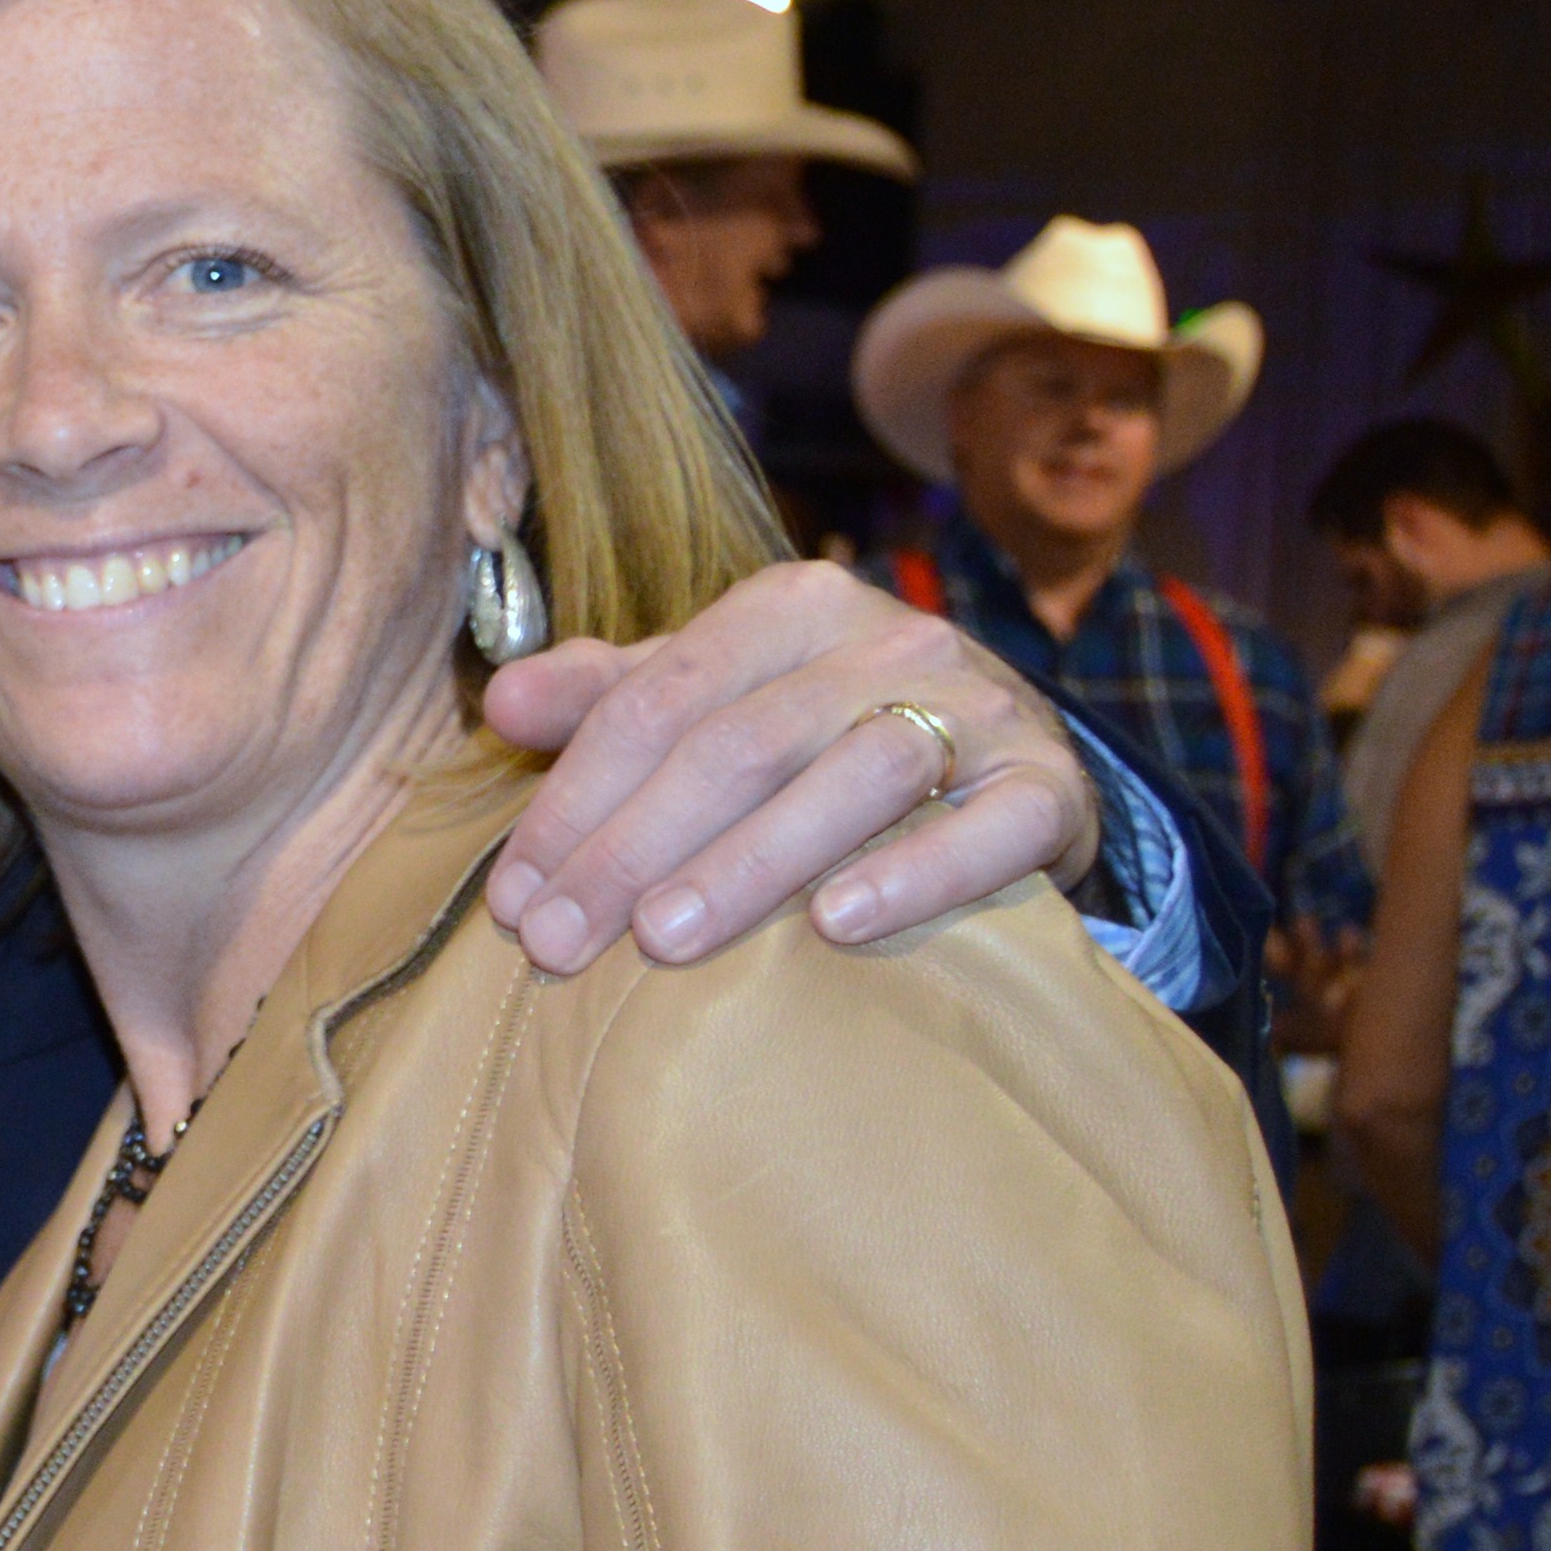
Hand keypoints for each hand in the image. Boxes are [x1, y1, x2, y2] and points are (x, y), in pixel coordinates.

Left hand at [477, 560, 1098, 973]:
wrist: (1010, 756)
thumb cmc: (826, 731)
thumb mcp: (718, 693)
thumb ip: (611, 693)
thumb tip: (501, 701)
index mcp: (789, 606)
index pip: (655, 700)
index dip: (572, 801)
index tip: (513, 899)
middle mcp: (886, 640)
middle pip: (737, 743)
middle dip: (632, 848)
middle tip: (558, 943)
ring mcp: (979, 708)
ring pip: (853, 776)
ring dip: (749, 862)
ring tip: (662, 939)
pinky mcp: (1048, 784)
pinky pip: (989, 827)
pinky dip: (915, 873)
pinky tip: (839, 926)